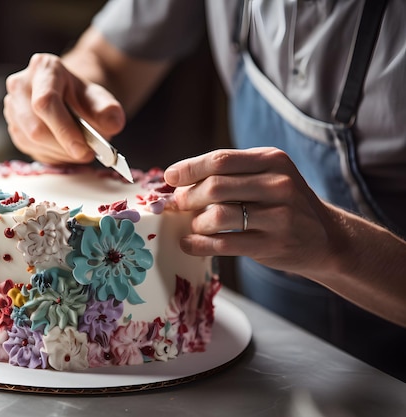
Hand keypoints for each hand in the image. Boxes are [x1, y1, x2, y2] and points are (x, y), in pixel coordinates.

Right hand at [3, 53, 124, 164]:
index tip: (83, 149)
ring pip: (32, 141)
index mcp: (44, 68)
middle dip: (64, 147)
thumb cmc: (84, 98)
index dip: (64, 130)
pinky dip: (51, 155)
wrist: (71, 99)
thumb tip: (112, 124)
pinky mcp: (13, 126)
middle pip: (36, 128)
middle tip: (87, 153)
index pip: (46, 102)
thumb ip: (110, 111)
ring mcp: (12, 107)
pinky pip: (30, 149)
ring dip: (60, 153)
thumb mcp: (102, 100)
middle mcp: (20, 85)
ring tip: (79, 150)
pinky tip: (65, 149)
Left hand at [163, 147, 340, 276]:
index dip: (189, 168)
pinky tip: (189, 244)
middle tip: (180, 204)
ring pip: (218, 216)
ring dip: (196, 222)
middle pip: (216, 186)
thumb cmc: (284, 204)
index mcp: (273, 161)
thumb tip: (178, 180)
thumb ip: (231, 174)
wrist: (327, 238)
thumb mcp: (268, 177)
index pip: (221, 160)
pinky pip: (224, 244)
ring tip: (193, 225)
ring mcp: (279, 216)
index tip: (170, 177)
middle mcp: (279, 185)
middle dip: (188, 196)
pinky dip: (199, 244)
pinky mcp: (273, 245)